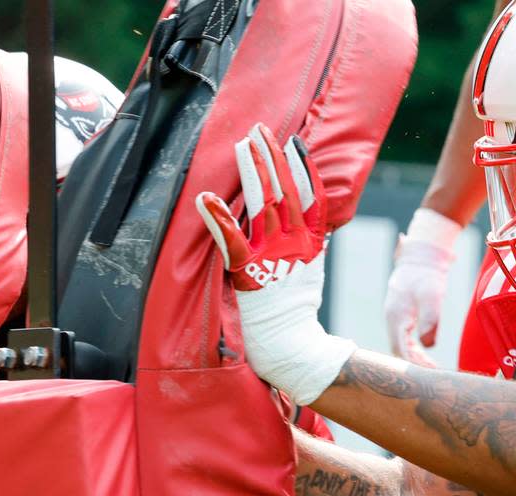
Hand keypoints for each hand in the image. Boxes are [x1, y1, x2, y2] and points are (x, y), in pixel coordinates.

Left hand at [196, 123, 355, 404]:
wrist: (294, 347)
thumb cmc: (297, 312)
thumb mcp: (311, 271)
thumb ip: (309, 243)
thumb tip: (311, 220)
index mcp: (311, 244)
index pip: (311, 197)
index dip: (303, 168)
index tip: (294, 142)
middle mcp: (295, 245)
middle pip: (284, 192)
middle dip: (272, 158)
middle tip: (260, 129)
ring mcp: (274, 257)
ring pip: (262, 204)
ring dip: (252, 171)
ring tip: (244, 145)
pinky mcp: (250, 273)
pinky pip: (231, 240)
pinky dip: (218, 218)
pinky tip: (204, 197)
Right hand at [383, 208, 459, 366]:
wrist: (421, 258)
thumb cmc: (428, 276)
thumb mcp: (433, 297)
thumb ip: (431, 320)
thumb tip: (429, 345)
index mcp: (397, 316)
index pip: (399, 350)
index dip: (411, 366)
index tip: (426, 377)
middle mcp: (392, 319)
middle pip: (398, 352)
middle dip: (413, 367)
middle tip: (433, 379)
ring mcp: (395, 318)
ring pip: (400, 347)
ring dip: (414, 360)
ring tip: (431, 372)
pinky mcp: (401, 317)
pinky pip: (404, 340)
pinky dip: (413, 351)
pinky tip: (425, 358)